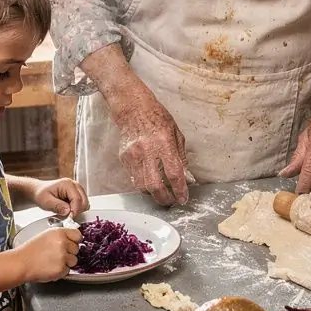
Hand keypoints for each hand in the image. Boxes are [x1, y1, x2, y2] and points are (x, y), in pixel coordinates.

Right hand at [16, 226, 80, 282]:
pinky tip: (51, 267)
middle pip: (76, 249)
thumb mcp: (46, 236)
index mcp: (58, 233)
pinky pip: (68, 270)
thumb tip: (71, 240)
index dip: (75, 241)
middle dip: (69, 253)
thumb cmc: (30, 251)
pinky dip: (61, 271)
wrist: (21, 263)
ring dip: (66, 263)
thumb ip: (60, 236)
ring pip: (74, 260)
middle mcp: (62, 243)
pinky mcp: (61, 268)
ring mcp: (62, 256)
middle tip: (56, 255)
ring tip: (53, 261)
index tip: (71, 244)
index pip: (78, 235)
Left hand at [33, 177, 88, 216]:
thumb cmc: (41, 194)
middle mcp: (75, 186)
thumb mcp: (46, 201)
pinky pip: (82, 205)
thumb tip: (68, 211)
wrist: (39, 191)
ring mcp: (78, 190)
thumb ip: (57, 206)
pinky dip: (76, 210)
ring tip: (65, 212)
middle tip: (66, 216)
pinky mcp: (78, 195)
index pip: (77, 199)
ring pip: (84, 204)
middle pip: (84, 202)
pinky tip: (67, 210)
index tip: (69, 218)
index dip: (74, 211)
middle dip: (76, 211)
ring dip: (76, 211)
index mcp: (68, 184)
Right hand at [115, 83, 193, 206]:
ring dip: (153, 194)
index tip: (183, 198)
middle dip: (165, 198)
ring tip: (162, 194)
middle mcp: (147, 151)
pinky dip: (143, 184)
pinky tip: (150, 182)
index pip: (173, 173)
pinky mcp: (124, 159)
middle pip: (155, 185)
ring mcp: (133, 156)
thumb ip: (181, 157)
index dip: (180, 190)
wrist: (133, 109)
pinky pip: (134, 178)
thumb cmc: (157, 118)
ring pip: (142, 186)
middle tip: (172, 201)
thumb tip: (186, 178)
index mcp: (164, 143)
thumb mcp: (176, 134)